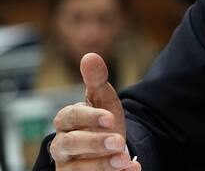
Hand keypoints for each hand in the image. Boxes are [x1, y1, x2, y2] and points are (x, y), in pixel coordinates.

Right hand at [49, 53, 139, 169]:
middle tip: (118, 141)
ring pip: (77, 168)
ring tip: (124, 160)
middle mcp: (62, 145)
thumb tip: (90, 56)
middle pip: (70, 144)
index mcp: (66, 121)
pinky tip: (131, 170)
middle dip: (94, 143)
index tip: (110, 118)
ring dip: (102, 165)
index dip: (89, 117)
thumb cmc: (102, 120)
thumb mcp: (103, 99)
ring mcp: (68, 165)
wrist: (110, 146)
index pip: (70, 117)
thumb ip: (97, 80)